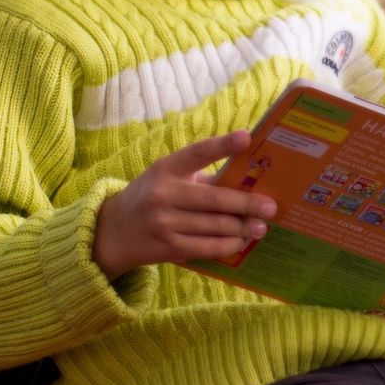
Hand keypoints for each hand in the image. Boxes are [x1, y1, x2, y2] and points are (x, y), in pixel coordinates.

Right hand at [92, 131, 276, 275]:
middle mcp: (164, 194)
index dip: (223, 145)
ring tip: (260, 228)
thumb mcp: (165, 178)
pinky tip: (240, 242)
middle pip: (214, 199)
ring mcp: (165, 222)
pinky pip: (207, 247)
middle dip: (246, 203)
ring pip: (215, 226)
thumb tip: (245, 183)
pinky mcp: (168, 247)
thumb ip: (198, 178)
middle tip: (270, 207)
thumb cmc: (151, 198)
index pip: (198, 153)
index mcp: (166, 168)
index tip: (247, 137)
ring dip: (242, 228)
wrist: (114, 231)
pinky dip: (228, 245)